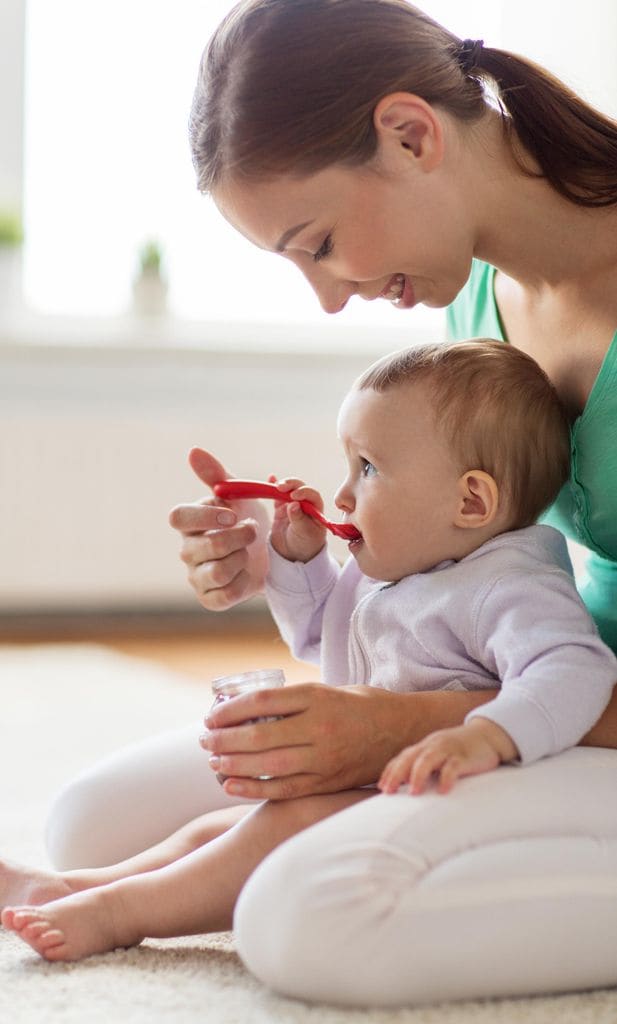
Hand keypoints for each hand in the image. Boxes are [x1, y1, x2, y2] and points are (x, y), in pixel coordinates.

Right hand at [168, 447, 269, 610]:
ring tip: (250, 551)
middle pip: (204, 546)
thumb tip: (194, 451)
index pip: (178, 517)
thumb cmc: (247, 519)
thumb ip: (216, 474)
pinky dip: (243, 582)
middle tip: (254, 529)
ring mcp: (197, 576)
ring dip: (242, 558)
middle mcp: (188, 550)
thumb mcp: (237, 494)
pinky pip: (224, 595)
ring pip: (217, 571)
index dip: (205, 516)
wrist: (271, 553)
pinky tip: (247, 572)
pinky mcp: (210, 599)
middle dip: (237, 537)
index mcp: (189, 523)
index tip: (232, 513)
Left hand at [199, 683, 419, 799]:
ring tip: (213, 762)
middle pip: (259, 735)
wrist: (404, 732)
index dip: (229, 710)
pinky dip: (253, 789)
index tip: (210, 715)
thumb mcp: (330, 690)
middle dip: (224, 739)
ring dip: (232, 765)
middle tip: (205, 740)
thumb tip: (248, 708)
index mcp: (319, 697)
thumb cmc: (361, 706)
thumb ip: (295, 700)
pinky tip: (230, 785)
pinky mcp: (328, 782)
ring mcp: (325, 758)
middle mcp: (320, 727)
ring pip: (267, 764)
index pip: (262, 702)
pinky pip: (284, 789)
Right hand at [269, 478, 325, 562]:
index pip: (312, 495)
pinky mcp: (280, 509)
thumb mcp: (304, 533)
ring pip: (288, 490)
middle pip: (299, 488)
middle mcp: (305, 504)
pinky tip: (270, 478)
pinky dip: (273, 488)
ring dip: (282, 486)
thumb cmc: (306, 544)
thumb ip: (299, 519)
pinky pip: (277, 497)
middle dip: (291, 485)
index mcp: (316, 509)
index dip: (304, 492)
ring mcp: (292, 505)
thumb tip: (293, 504)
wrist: (293, 555)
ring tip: (275, 486)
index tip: (294, 496)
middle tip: (281, 487)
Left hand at [378, 718, 517, 795]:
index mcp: (425, 746)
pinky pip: (453, 766)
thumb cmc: (460, 750)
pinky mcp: (464, 756)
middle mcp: (433, 746)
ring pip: (428, 759)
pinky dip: (446, 778)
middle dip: (397, 774)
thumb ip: (425, 767)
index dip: (390, 772)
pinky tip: (443, 791)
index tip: (382, 789)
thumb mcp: (439, 755)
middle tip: (388, 792)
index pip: (402, 758)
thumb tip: (407, 788)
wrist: (488, 735)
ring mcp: (448, 749)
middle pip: (410, 757)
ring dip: (418, 775)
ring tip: (414, 792)